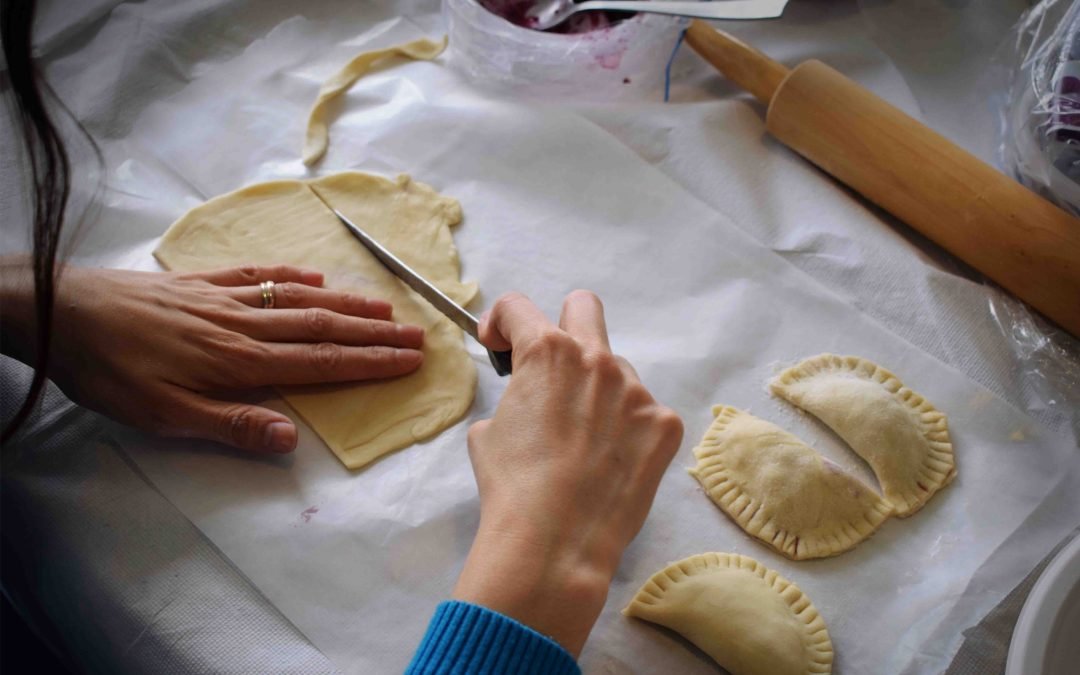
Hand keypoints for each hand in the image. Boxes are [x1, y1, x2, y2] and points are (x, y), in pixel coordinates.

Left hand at [1, 260, 424, 452]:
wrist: (61, 312)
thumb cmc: (110, 372)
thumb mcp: (162, 415)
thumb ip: (229, 424)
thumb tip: (291, 439)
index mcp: (239, 361)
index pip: (319, 362)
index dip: (369, 362)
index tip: (409, 360)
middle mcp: (243, 324)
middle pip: (321, 327)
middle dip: (373, 333)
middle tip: (417, 334)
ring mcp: (224, 298)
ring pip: (298, 299)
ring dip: (346, 303)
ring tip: (385, 307)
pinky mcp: (200, 283)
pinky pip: (258, 275)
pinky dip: (292, 276)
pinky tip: (314, 278)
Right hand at [452, 291, 683, 656]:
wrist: (556, 543)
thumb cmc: (511, 488)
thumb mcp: (487, 433)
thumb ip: (512, 398)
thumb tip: (526, 402)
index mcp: (546, 352)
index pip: (518, 307)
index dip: (501, 322)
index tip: (499, 345)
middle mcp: (597, 360)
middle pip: (583, 307)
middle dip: (562, 325)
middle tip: (554, 367)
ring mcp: (636, 391)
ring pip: (617, 372)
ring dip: (598, 393)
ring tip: (583, 444)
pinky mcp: (665, 424)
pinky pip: (643, 413)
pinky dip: (627, 431)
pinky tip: (610, 464)